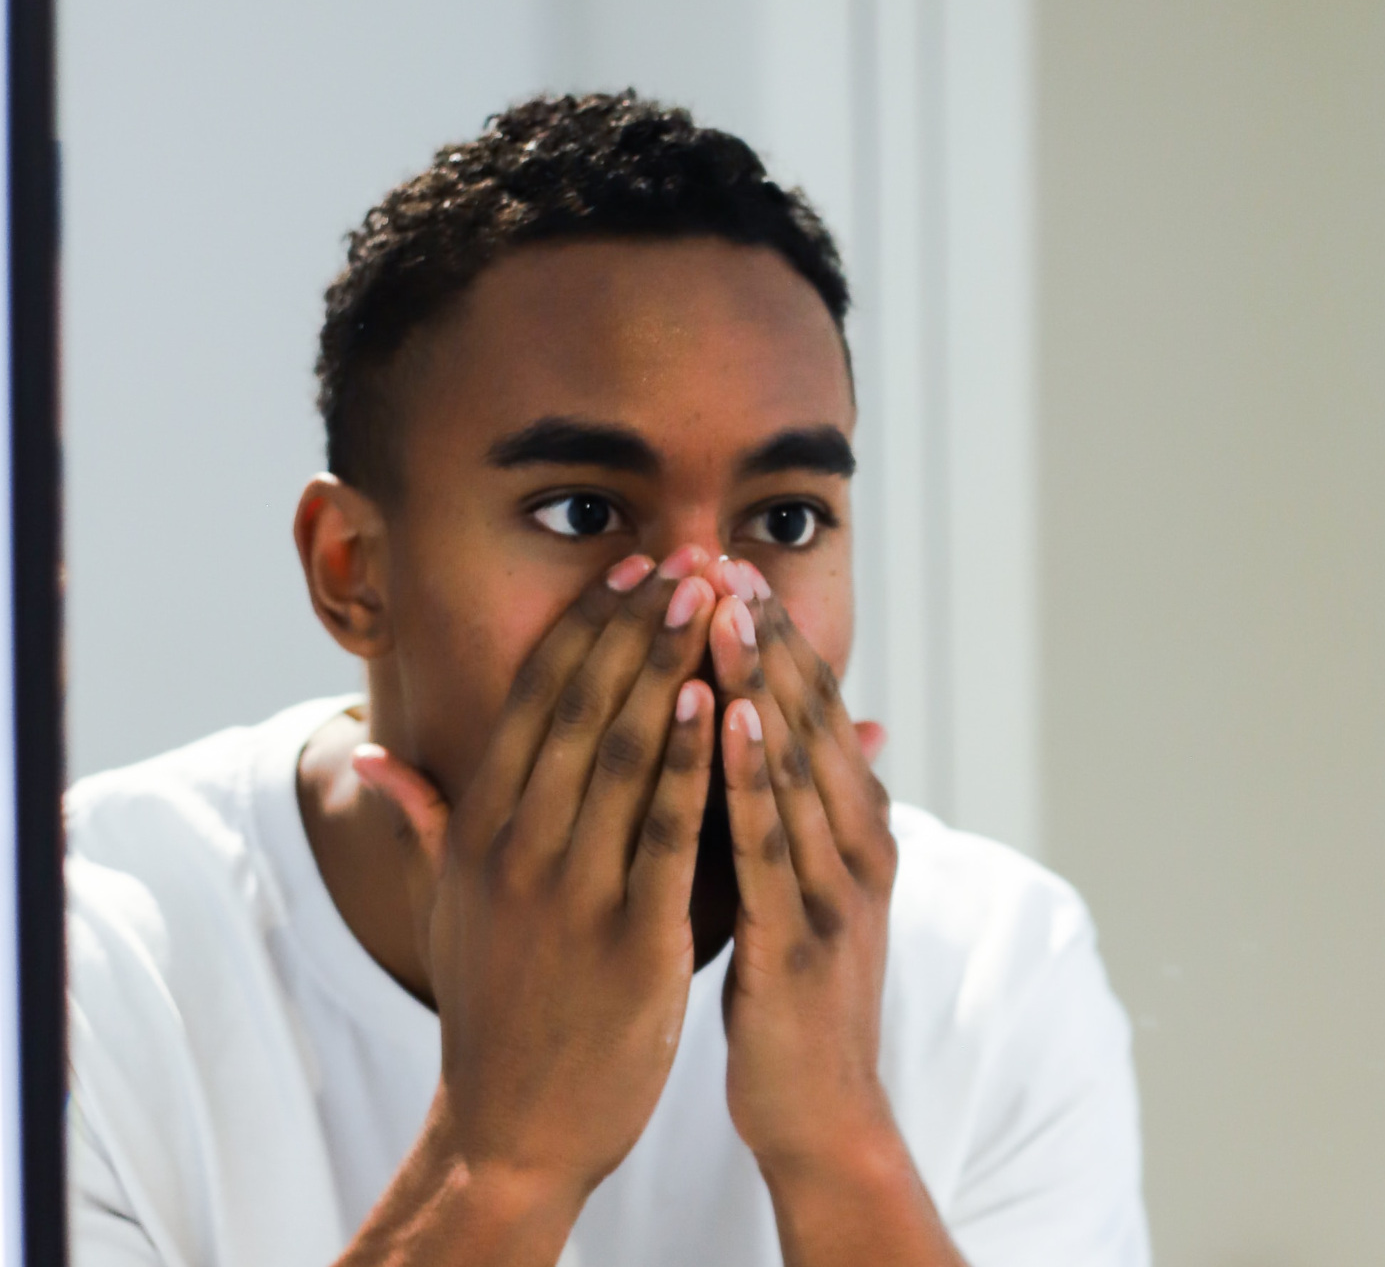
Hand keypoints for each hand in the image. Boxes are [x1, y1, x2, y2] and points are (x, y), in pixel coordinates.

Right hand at [352, 547, 719, 1212]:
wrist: (514, 1122)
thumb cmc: (496, 1000)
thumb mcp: (448, 902)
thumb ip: (423, 819)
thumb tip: (368, 751)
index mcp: (479, 830)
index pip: (535, 701)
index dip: (586, 627)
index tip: (632, 567)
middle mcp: (517, 848)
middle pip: (582, 709)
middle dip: (638, 626)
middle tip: (685, 556)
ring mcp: (572, 893)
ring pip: (627, 755)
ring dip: (671, 668)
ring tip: (711, 600)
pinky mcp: (632, 941)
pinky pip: (668, 835)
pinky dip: (694, 765)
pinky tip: (720, 704)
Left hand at [702, 559, 898, 1172]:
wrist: (825, 1115)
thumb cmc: (801, 1000)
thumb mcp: (812, 894)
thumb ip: (811, 815)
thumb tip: (831, 736)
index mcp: (856, 834)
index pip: (815, 717)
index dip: (775, 641)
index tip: (728, 571)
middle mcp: (858, 850)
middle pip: (810, 725)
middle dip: (765, 640)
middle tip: (721, 561)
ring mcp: (835, 895)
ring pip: (796, 768)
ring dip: (760, 682)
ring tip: (722, 610)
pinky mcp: (802, 942)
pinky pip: (771, 846)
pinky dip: (753, 776)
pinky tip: (730, 718)